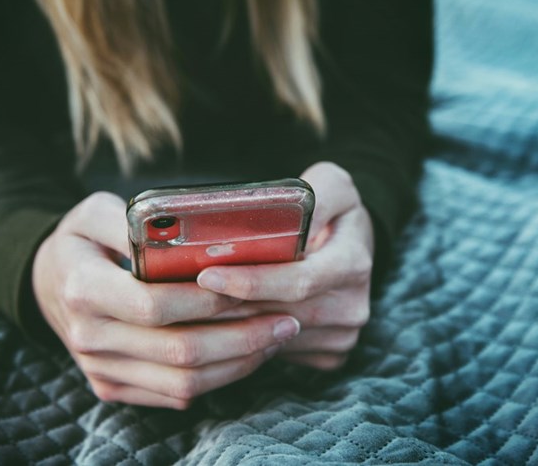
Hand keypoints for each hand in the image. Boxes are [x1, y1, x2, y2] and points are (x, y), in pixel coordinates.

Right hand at [32, 192, 300, 408]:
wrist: (48, 283)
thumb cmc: (80, 241)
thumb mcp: (92, 211)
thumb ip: (132, 218)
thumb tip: (183, 231)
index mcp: (83, 289)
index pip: (155, 305)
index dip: (209, 301)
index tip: (254, 288)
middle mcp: (89, 337)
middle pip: (178, 351)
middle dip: (241, 337)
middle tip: (286, 319)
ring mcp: (100, 369)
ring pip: (182, 383)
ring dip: (237, 363)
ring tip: (275, 337)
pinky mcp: (112, 386)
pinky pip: (174, 396)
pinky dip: (218, 379)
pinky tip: (245, 353)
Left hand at [197, 162, 373, 369]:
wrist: (355, 245)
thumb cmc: (335, 211)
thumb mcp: (333, 185)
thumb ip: (313, 194)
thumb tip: (286, 215)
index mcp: (353, 262)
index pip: (299, 281)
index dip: (251, 282)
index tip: (208, 274)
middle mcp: (352, 306)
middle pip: (279, 314)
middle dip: (227, 307)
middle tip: (182, 296)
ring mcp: (341, 335)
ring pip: (273, 337)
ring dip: (230, 326)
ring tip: (190, 308)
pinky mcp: (329, 353)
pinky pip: (279, 352)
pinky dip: (248, 340)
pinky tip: (219, 322)